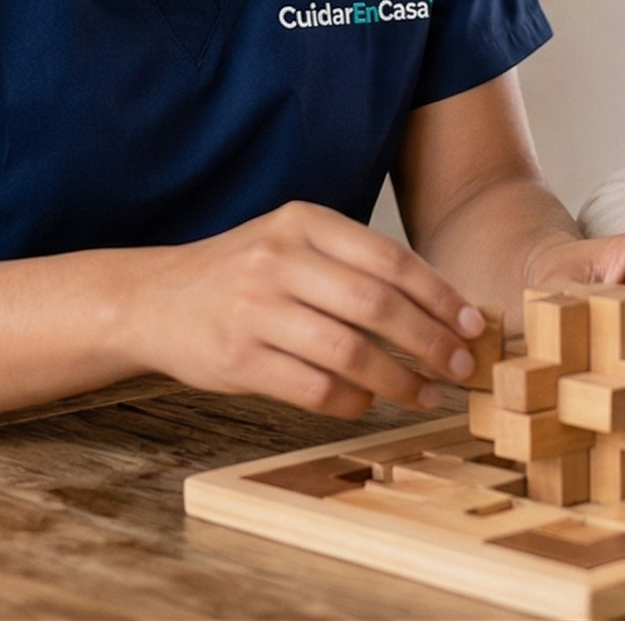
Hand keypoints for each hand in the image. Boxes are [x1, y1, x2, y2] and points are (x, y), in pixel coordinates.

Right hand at [125, 201, 486, 419]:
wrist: (153, 300)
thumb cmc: (241, 275)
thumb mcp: (291, 244)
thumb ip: (353, 265)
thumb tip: (440, 307)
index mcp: (302, 223)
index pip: (389, 259)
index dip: (440, 295)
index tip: (472, 324)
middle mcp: (278, 261)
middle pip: (377, 306)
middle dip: (430, 341)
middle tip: (461, 366)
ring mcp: (255, 311)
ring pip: (349, 351)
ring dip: (399, 380)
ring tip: (426, 394)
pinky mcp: (239, 360)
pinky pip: (314, 388)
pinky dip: (352, 400)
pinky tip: (368, 401)